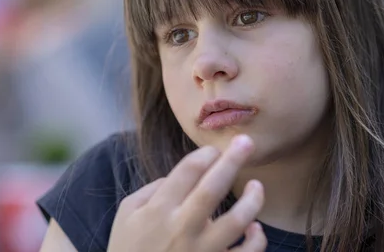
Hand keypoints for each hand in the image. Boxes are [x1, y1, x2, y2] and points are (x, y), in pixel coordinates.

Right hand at [107, 135, 265, 251]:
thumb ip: (152, 189)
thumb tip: (180, 176)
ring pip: (236, 222)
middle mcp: (182, 228)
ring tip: (257, 186)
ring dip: (252, 200)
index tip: (214, 151)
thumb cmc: (128, 248)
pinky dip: (256, 240)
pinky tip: (255, 228)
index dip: (205, 154)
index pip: (188, 171)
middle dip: (232, 161)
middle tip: (247, 142)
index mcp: (159, 210)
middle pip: (213, 188)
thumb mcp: (126, 214)